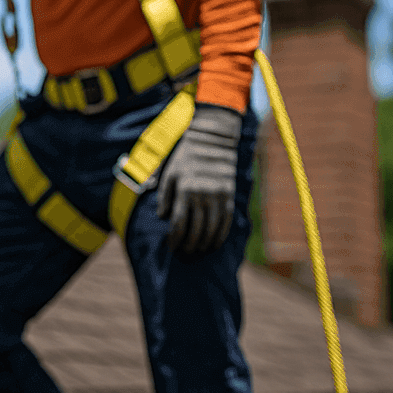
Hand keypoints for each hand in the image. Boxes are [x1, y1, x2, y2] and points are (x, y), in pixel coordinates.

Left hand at [157, 104, 242, 253]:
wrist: (213, 140)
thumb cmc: (186, 157)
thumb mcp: (170, 173)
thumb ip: (165, 196)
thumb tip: (162, 217)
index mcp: (185, 190)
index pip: (179, 223)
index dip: (174, 239)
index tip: (171, 247)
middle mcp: (202, 195)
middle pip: (196, 229)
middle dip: (189, 244)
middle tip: (184, 252)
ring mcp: (218, 196)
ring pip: (212, 228)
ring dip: (205, 242)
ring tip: (198, 250)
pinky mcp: (229, 195)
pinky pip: (226, 220)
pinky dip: (220, 234)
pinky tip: (214, 242)